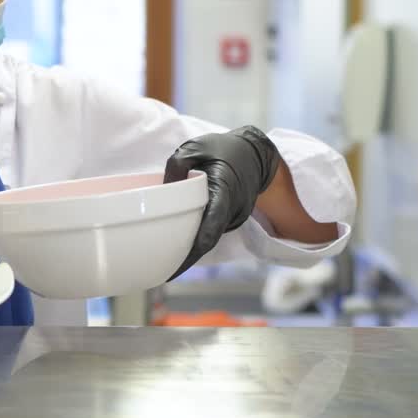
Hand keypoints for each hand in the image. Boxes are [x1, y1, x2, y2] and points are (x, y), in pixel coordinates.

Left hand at [164, 126, 280, 277]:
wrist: (256, 154)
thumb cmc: (223, 149)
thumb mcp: (197, 146)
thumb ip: (178, 163)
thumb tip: (165, 187)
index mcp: (223, 189)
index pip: (212, 222)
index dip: (197, 245)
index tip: (180, 262)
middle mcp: (232, 208)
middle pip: (208, 239)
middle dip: (186, 258)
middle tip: (161, 271)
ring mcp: (234, 217)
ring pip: (209, 238)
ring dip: (189, 251)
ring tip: (162, 261)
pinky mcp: (230, 220)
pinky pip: (210, 232)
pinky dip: (194, 241)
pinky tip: (175, 247)